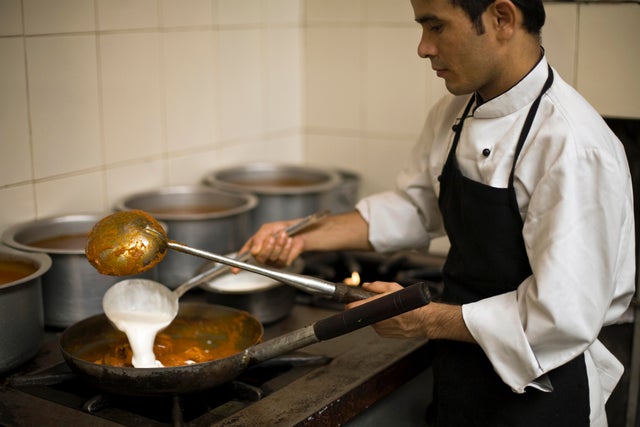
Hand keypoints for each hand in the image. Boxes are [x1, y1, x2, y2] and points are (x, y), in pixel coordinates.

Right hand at [236, 219, 304, 267]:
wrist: (298, 231)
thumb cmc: (280, 229)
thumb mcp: (267, 229)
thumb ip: (259, 238)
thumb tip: (254, 251)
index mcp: (254, 246)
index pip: (244, 257)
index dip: (238, 265)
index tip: (234, 270)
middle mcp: (261, 256)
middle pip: (259, 258)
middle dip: (267, 247)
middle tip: (273, 237)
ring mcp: (272, 261)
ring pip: (272, 257)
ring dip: (278, 245)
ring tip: (283, 234)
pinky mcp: (282, 263)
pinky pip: (282, 258)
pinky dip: (286, 248)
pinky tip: (289, 241)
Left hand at [347, 281, 474, 341]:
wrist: (425, 320)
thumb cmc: (411, 304)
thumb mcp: (394, 288)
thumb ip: (377, 286)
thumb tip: (366, 286)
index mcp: (376, 307)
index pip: (354, 307)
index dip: (350, 304)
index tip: (349, 301)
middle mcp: (376, 320)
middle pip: (362, 313)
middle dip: (366, 308)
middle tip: (374, 303)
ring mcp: (380, 329)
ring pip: (370, 320)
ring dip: (374, 315)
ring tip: (387, 310)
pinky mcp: (384, 335)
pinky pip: (377, 326)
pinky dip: (380, 321)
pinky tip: (391, 317)